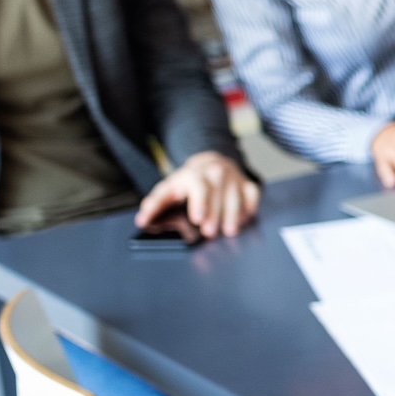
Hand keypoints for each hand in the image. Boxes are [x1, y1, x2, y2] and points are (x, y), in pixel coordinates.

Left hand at [137, 150, 260, 238]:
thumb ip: (155, 205)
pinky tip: (244, 220)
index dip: (199, 202)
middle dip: (215, 213)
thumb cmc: (188, 183)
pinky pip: (252, 194)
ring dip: (234, 214)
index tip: (197, 218)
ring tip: (229, 231)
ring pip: (236, 194)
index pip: (197, 185)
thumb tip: (142, 221)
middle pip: (218, 191)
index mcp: (193, 174)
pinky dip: (250, 207)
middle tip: (210, 232)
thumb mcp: (168, 189)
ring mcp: (233, 177)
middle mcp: (215, 173)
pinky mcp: (247, 183)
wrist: (211, 163)